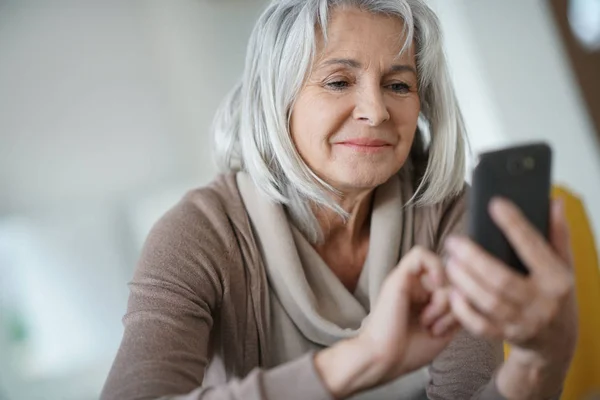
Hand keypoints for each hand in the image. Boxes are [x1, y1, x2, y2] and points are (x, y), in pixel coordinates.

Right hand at [315, 247, 457, 398]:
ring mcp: (406, 280)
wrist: (383, 359)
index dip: (460, 303)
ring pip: (442, 270)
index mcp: (425, 299)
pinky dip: (435, 268)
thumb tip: (466, 289)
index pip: (455, 285)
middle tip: (437, 327)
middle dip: (453, 305)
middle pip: (452, 279)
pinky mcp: (398, 277)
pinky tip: (435, 288)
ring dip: (443, 300)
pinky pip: (421, 255)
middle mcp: (416, 287)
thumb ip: (457, 308)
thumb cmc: (409, 351)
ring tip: (428, 322)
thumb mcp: (444, 330)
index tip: (450, 328)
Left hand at [444, 198, 577, 397]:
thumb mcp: (563, 263)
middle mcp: (541, 302)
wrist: (558, 339)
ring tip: (450, 262)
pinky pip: (480, 325)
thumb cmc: (556, 293)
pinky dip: (463, 310)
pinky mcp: (506, 335)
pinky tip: (452, 291)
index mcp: (556, 279)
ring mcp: (523, 321)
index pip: (534, 248)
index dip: (514, 226)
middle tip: (454, 241)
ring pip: (488, 302)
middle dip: (474, 259)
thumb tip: (554, 202)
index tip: (495, 205)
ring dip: (464, 281)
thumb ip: (557, 233)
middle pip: (502, 279)